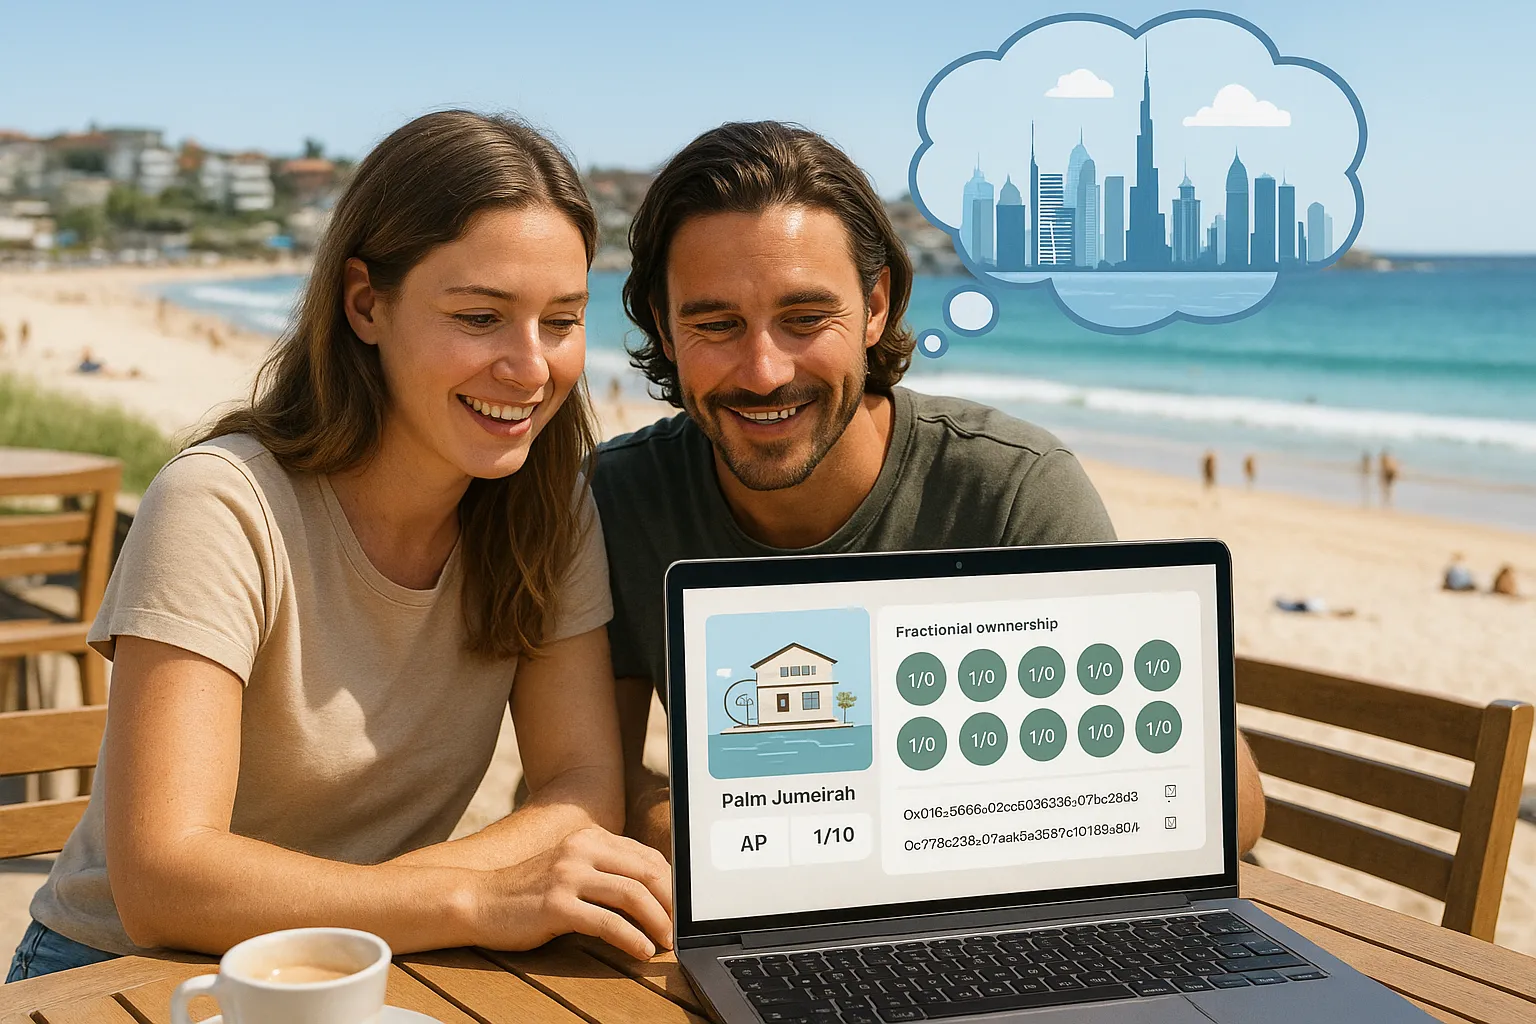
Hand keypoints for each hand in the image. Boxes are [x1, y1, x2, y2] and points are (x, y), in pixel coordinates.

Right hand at [470, 826, 672, 959]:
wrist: (477, 900)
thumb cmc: (527, 891)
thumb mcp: (569, 868)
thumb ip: (603, 871)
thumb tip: (651, 892)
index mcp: (589, 837)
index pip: (646, 855)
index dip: (671, 883)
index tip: (680, 907)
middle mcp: (581, 849)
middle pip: (646, 872)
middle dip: (670, 902)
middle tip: (679, 927)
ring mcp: (568, 875)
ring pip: (632, 895)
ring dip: (657, 921)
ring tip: (666, 942)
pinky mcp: (557, 904)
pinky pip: (607, 921)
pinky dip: (631, 938)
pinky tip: (641, 950)